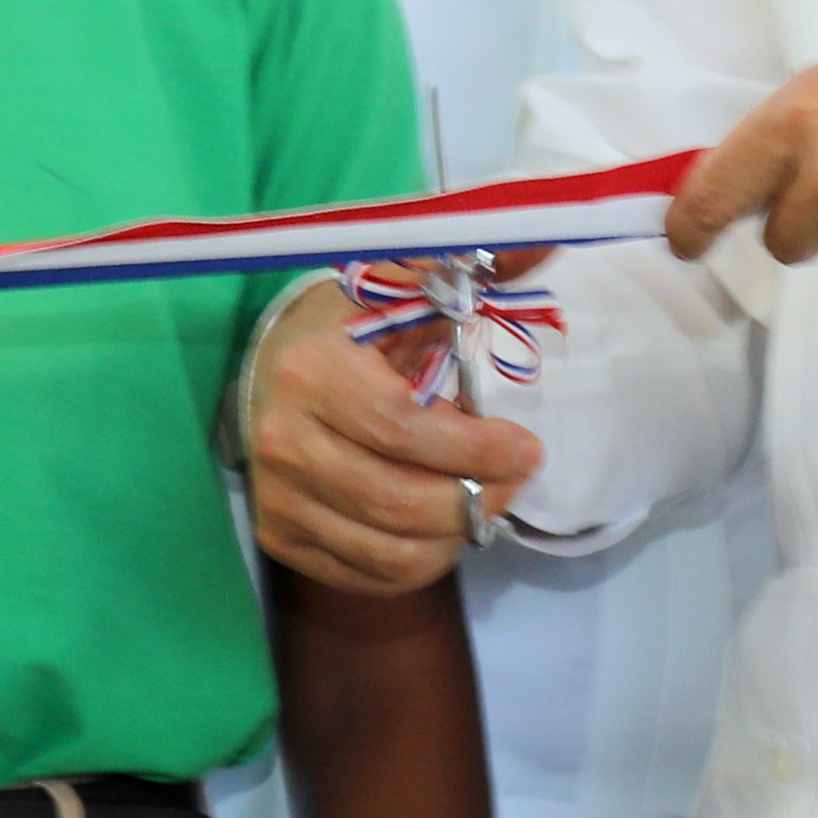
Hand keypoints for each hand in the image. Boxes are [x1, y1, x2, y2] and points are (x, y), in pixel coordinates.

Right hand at [240, 274, 541, 597]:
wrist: (276, 371)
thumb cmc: (357, 333)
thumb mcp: (406, 291)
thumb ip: (471, 271)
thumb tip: (541, 242)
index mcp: (316, 371)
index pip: (403, 429)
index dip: (475, 450)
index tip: (527, 447)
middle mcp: (284, 439)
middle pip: (400, 502)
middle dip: (477, 499)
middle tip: (514, 481)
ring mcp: (278, 497)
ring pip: (390, 549)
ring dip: (456, 536)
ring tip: (481, 504)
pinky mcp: (281, 539)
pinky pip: (370, 575)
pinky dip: (423, 563)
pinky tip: (442, 528)